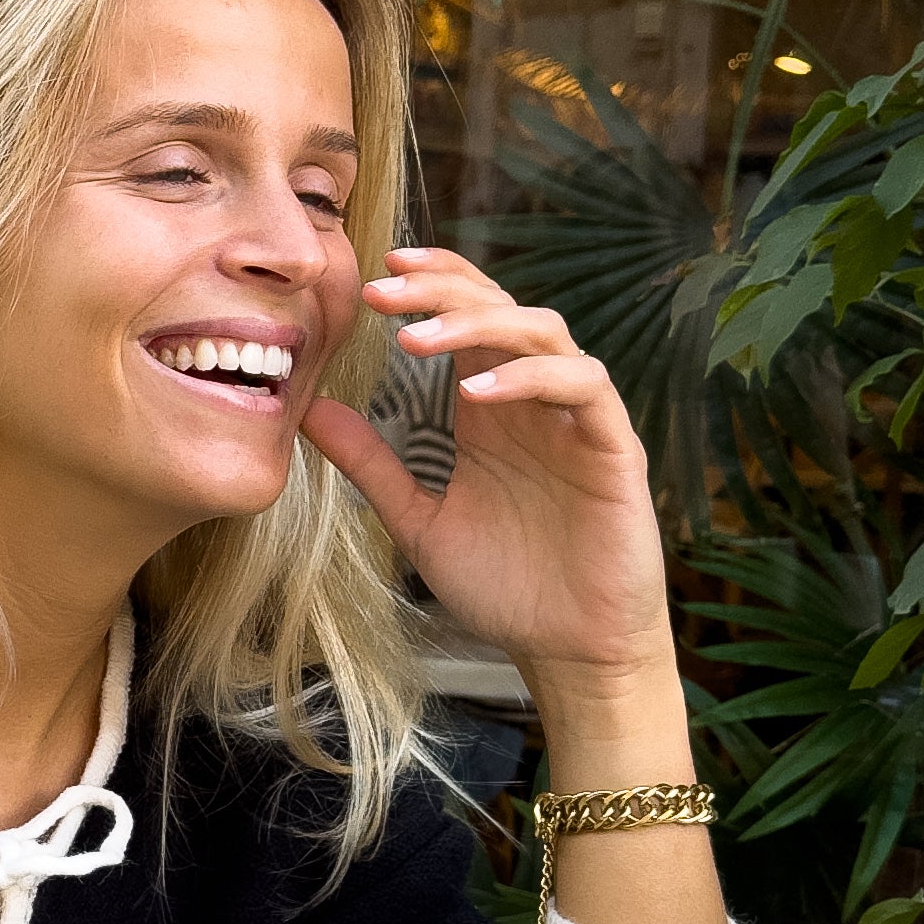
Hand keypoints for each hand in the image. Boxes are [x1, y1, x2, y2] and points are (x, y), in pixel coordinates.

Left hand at [299, 247, 675, 709]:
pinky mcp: (613, 447)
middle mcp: (536, 400)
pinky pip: (582, 386)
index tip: (375, 271)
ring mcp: (578, 418)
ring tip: (414, 339)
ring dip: (477, 324)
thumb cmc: (506, 586)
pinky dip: (528, 378)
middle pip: (499, 307)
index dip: (431, 281)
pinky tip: (474, 393)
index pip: (468, 316)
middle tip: (380, 289)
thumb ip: (371, 464)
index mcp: (492, 407)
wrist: (569, 652)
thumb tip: (310, 411)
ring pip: (542, 331)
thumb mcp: (417, 519)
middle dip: (439, 290)